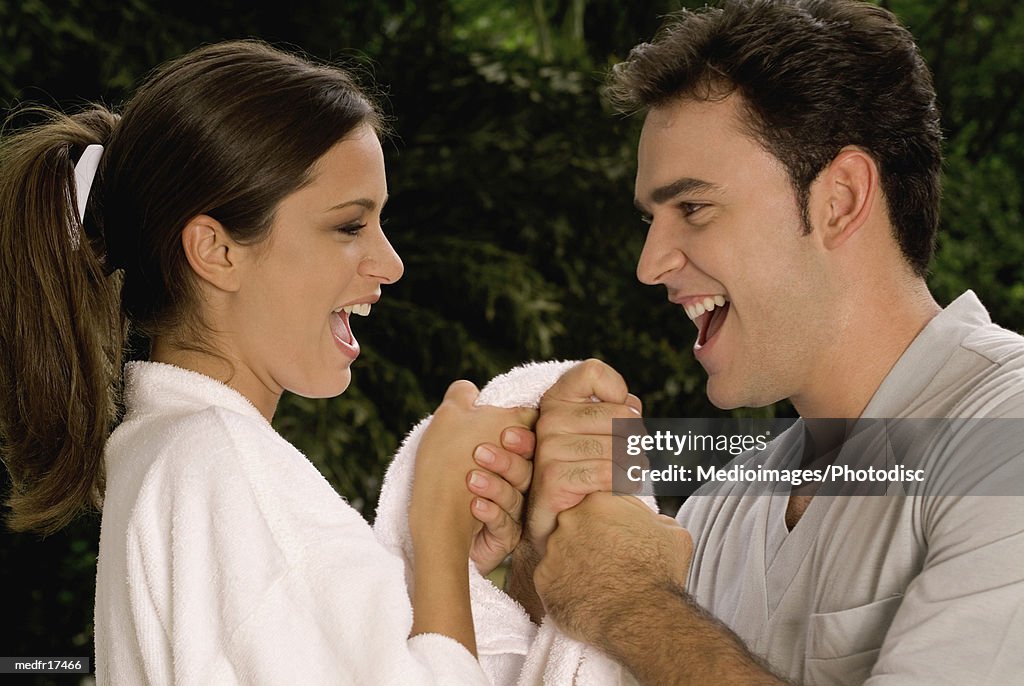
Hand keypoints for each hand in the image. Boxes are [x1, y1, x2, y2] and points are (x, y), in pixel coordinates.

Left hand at [410, 381, 537, 555]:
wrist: (426, 525)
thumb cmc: (439, 471)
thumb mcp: (447, 428)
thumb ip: (461, 402)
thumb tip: (470, 387)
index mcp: (506, 455)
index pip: (529, 443)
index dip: (522, 438)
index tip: (504, 433)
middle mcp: (512, 482)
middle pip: (526, 469)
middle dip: (506, 461)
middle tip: (480, 454)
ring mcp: (511, 511)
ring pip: (516, 496)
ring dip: (494, 486)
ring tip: (470, 480)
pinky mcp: (505, 536)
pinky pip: (507, 526)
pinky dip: (490, 513)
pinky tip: (474, 505)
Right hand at [527, 359, 642, 554]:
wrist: (563, 520)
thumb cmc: (588, 469)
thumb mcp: (601, 433)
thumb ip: (619, 411)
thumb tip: (633, 407)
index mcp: (558, 399)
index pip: (593, 371)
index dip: (618, 392)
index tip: (620, 416)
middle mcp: (549, 418)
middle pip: (621, 414)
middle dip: (637, 439)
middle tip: (632, 455)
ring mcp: (548, 447)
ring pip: (618, 447)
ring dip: (634, 465)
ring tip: (627, 473)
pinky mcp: (552, 477)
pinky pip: (607, 473)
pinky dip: (622, 483)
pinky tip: (617, 488)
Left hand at [534, 493, 692, 645]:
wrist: (641, 616)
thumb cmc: (659, 574)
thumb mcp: (673, 533)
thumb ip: (655, 518)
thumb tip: (653, 520)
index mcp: (599, 502)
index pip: (599, 507)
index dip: (610, 525)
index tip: (619, 541)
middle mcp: (570, 519)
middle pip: (577, 526)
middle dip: (589, 542)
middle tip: (608, 563)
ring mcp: (553, 548)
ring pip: (562, 553)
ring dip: (575, 564)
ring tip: (597, 583)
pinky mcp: (543, 578)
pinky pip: (551, 579)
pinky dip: (565, 587)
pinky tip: (585, 596)